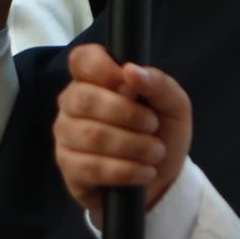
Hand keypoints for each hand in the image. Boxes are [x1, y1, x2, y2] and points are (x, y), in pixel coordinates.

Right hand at [53, 44, 190, 223]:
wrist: (162, 179)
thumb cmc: (162, 133)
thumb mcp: (173, 104)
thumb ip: (157, 82)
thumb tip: (130, 70)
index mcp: (94, 80)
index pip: (82, 60)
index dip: (104, 69)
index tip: (131, 87)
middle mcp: (72, 104)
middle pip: (84, 98)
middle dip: (127, 114)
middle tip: (153, 126)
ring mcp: (66, 137)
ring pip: (90, 135)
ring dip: (133, 145)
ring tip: (155, 152)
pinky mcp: (69, 169)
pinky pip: (91, 167)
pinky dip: (126, 170)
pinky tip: (143, 172)